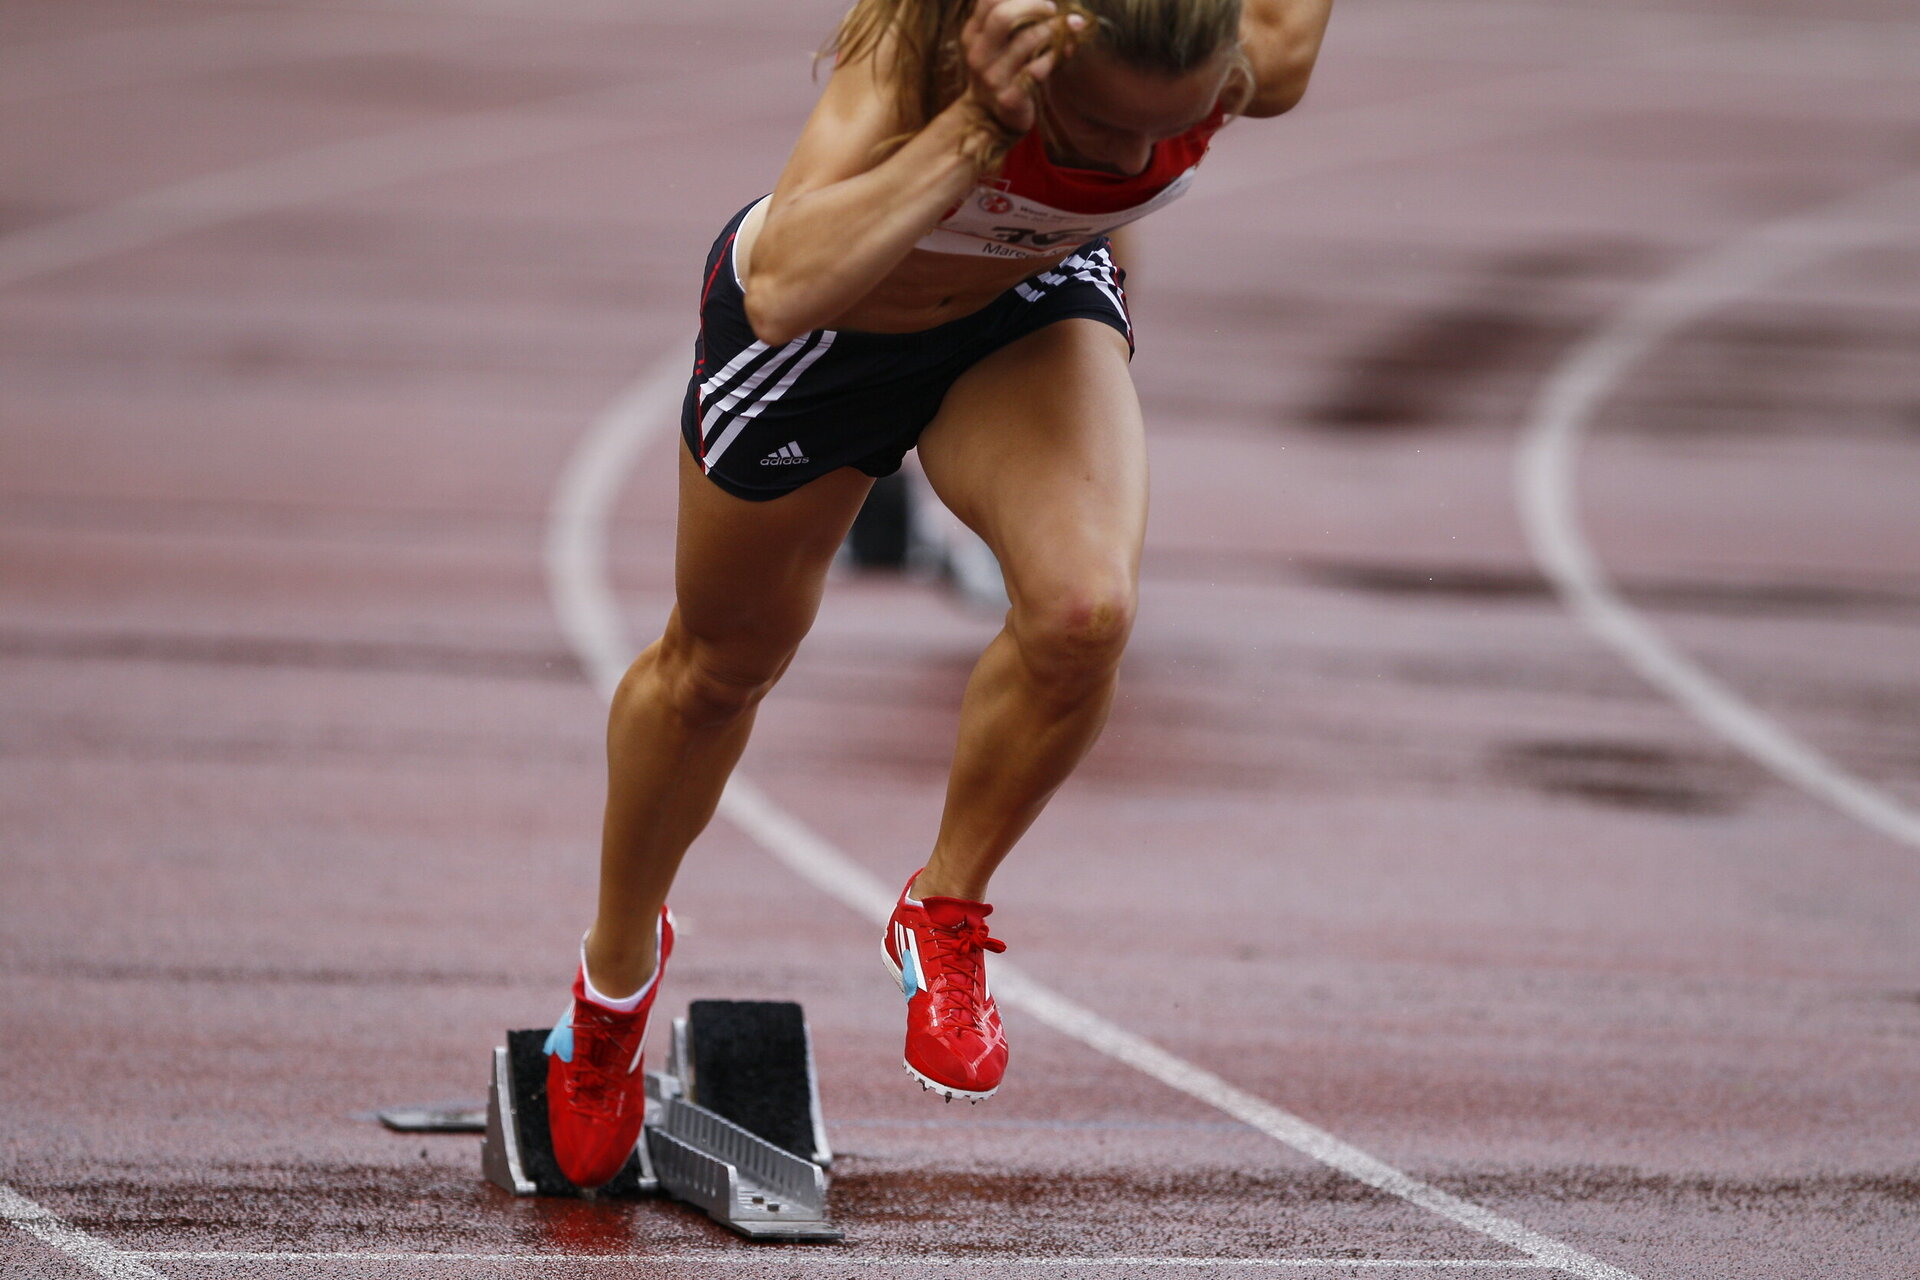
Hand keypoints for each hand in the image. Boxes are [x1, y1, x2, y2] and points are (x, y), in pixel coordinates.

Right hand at [959, 0, 1085, 138]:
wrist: (989, 119)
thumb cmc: (1001, 71)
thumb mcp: (995, 44)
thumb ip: (1012, 20)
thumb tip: (1051, 3)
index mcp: (973, 35)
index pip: (988, 1)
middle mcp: (979, 55)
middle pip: (1002, 17)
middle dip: (1034, 6)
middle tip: (1053, 10)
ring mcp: (993, 78)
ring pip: (1026, 42)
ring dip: (1054, 30)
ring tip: (1071, 27)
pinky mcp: (1009, 98)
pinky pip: (1037, 70)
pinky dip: (1056, 56)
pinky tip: (1068, 51)